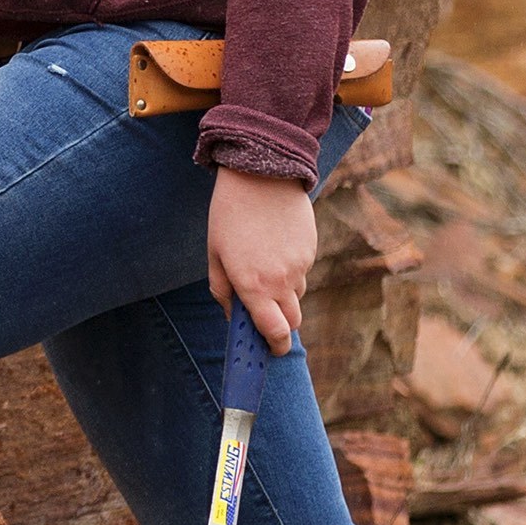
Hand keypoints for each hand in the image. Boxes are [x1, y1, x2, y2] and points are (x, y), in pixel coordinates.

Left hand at [206, 167, 316, 351]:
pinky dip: (291, 270)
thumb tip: (231, 315)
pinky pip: (302, 271)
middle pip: (291, 322)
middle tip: (265, 316)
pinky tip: (275, 246)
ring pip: (297, 296)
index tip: (269, 351)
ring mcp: (299, 265)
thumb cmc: (230, 214)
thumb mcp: (215, 253)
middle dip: (280, 326)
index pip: (273, 332)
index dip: (273, 347)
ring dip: (284, 296)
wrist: (262, 173)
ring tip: (264, 268)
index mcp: (253, 286)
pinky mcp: (310, 250)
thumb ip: (222, 290)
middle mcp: (280, 281)